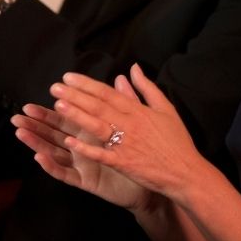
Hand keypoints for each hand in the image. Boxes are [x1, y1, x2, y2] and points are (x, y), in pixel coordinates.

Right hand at [13, 76, 160, 213]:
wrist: (154, 181)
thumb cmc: (142, 154)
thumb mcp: (135, 124)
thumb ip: (127, 101)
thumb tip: (122, 77)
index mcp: (92, 132)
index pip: (68, 117)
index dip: (52, 108)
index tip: (38, 98)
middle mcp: (83, 148)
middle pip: (55, 133)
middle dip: (37, 123)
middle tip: (20, 114)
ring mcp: (82, 164)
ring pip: (54, 151)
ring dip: (37, 141)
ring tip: (21, 132)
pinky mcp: (86, 181)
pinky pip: (65, 173)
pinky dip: (52, 165)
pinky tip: (40, 156)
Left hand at [48, 64, 206, 203]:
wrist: (186, 172)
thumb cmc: (177, 141)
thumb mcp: (166, 109)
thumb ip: (147, 88)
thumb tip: (133, 68)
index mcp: (138, 111)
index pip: (108, 93)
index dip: (87, 84)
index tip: (68, 77)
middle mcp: (130, 125)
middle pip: (98, 106)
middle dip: (75, 96)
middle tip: (54, 87)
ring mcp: (126, 144)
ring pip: (97, 126)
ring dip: (77, 115)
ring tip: (58, 106)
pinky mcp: (124, 163)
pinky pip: (101, 154)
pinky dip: (86, 147)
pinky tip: (70, 141)